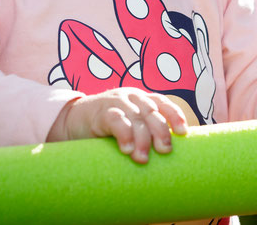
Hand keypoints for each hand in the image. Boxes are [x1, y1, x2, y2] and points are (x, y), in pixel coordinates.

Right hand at [47, 88, 188, 163]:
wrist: (73, 120)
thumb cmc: (108, 128)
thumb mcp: (130, 125)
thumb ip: (146, 132)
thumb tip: (170, 155)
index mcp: (142, 99)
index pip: (163, 103)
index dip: (175, 115)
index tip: (183, 133)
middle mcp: (132, 97)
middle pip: (152, 111)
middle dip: (161, 131)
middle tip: (165, 151)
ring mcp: (116, 102)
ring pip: (136, 117)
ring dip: (142, 138)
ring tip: (142, 158)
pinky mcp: (101, 112)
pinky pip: (116, 120)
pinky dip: (124, 133)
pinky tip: (126, 149)